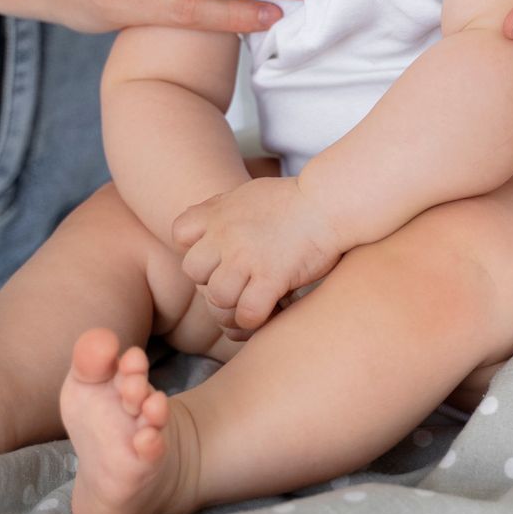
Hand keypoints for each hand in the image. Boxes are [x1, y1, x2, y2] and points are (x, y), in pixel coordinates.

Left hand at [172, 177, 343, 330]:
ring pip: (217, 298)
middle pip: (193, 271)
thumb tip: (208, 222)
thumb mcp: (249, 192)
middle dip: (213, 280)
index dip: (197, 248)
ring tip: (252, 302)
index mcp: (219, 212)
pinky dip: (254, 321)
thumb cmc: (296, 199)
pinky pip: (247, 314)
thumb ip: (223, 207)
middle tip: (240, 281)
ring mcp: (246, 257)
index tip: (219, 254)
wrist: (331, 201)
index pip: (180, 233)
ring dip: (233, 306)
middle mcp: (226, 234)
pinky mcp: (271, 277)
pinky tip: (270, 310)